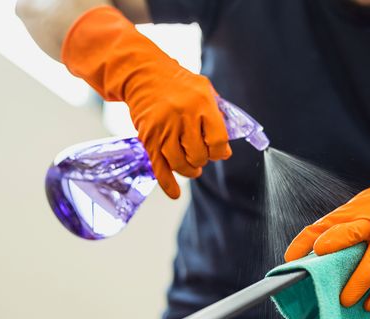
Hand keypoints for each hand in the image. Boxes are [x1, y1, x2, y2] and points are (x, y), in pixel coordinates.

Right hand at [61, 6, 230, 198]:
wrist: (143, 74)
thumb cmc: (177, 82)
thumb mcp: (204, 89)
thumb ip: (218, 114)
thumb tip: (226, 146)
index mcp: (202, 104)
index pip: (218, 141)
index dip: (221, 152)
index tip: (220, 152)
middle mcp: (183, 116)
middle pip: (199, 155)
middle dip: (203, 159)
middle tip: (201, 156)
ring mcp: (164, 128)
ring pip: (181, 164)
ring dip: (190, 171)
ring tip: (192, 168)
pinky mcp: (148, 137)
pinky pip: (159, 167)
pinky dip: (168, 184)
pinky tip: (175, 193)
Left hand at [285, 177, 369, 310]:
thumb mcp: (357, 207)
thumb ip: (338, 226)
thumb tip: (312, 249)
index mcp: (350, 213)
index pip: (320, 225)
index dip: (303, 241)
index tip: (289, 259)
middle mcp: (369, 222)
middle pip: (348, 233)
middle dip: (333, 245)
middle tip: (320, 262)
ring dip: (357, 284)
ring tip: (345, 301)